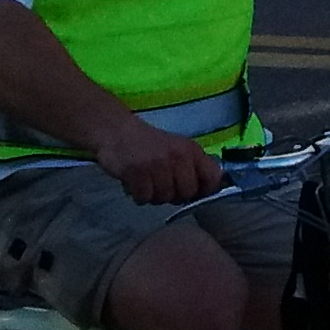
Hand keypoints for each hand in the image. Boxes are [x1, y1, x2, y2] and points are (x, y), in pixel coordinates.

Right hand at [94, 119, 222, 204]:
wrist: (116, 131)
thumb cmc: (149, 144)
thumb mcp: (177, 148)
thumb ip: (193, 166)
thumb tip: (209, 189)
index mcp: (191, 150)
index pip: (213, 177)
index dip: (206, 190)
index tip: (195, 193)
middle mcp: (177, 156)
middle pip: (187, 193)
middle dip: (175, 196)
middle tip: (163, 187)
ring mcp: (156, 164)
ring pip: (164, 198)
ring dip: (155, 196)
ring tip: (148, 183)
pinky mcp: (136, 172)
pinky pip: (144, 198)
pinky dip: (139, 196)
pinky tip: (136, 184)